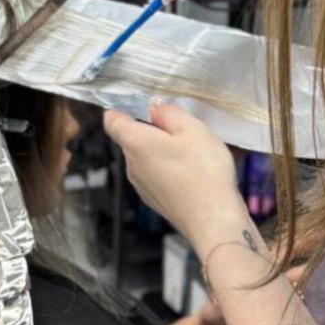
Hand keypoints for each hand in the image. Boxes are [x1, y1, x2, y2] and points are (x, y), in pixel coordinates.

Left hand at [103, 100, 243, 247]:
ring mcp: (141, 185)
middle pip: (131, 138)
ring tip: (191, 151)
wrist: (213, 221)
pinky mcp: (153, 199)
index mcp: (134, 143)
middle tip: (181, 128)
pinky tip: (191, 172)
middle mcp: (130, 164)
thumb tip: (153, 105)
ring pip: (144, 157)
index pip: (111, 120)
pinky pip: (154, 174)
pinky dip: (167, 167)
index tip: (141, 102)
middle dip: (151, 129)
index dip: (121, 107)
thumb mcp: (192, 129)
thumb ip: (168, 112)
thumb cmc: (203, 170)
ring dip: (161, 149)